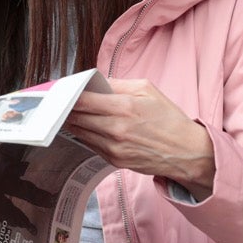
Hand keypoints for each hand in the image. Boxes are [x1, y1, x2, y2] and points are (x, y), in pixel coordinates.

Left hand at [64, 79, 215, 197]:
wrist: (186, 152)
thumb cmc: (169, 118)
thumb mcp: (147, 90)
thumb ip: (118, 84)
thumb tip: (95, 82)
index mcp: (125, 107)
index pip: (83, 100)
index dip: (67, 95)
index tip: (58, 90)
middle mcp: (116, 128)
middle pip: (76, 117)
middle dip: (65, 108)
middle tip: (56, 100)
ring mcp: (114, 147)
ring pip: (80, 131)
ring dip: (71, 121)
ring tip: (65, 111)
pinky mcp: (114, 160)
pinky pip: (90, 144)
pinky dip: (84, 133)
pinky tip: (82, 125)